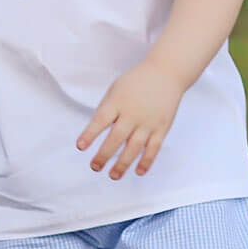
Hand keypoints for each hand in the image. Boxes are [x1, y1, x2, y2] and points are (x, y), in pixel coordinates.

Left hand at [76, 60, 183, 179]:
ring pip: (134, 148)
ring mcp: (148, 122)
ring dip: (123, 164)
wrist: (166, 73)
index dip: (89, 134)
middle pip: (116, 138)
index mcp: (117, 102)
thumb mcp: (115, 89)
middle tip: (94, 167)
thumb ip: (107, 110)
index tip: (80, 147)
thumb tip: (96, 132)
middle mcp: (132, 114)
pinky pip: (153, 148)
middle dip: (103, 155)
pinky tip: (138, 172)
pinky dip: (146, 161)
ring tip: (113, 176)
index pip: (100, 121)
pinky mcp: (162, 128)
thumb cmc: (136, 82)